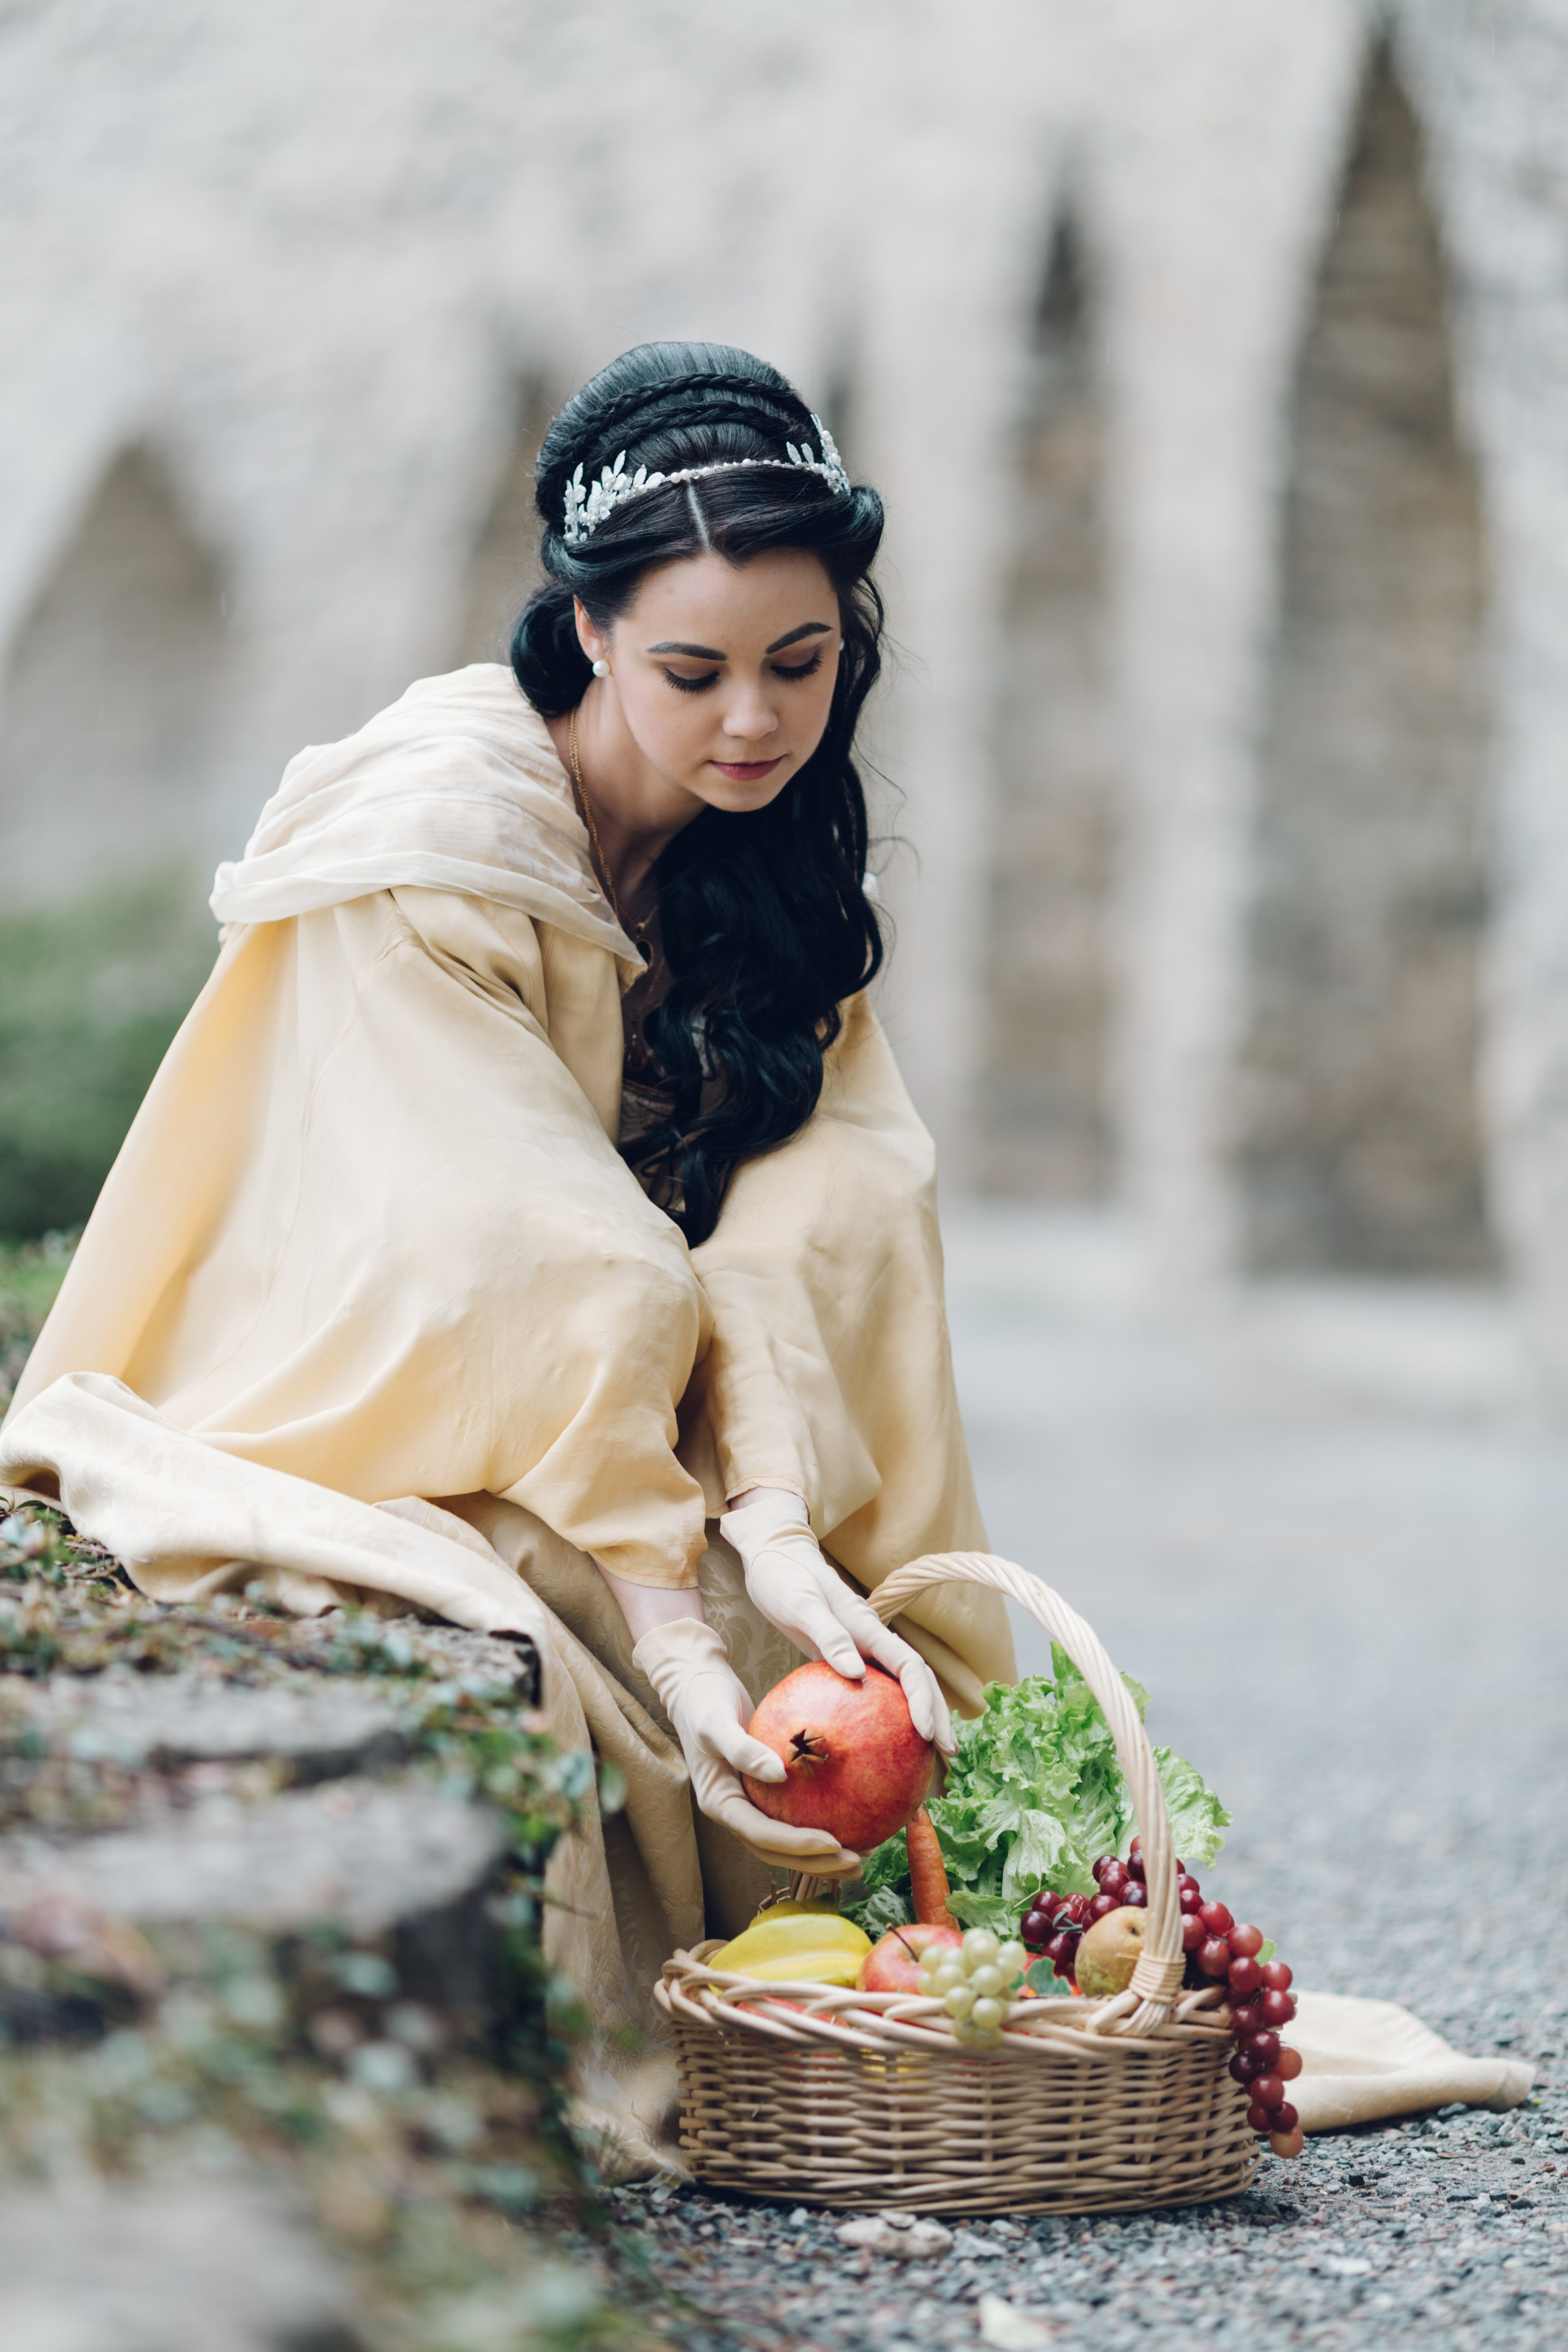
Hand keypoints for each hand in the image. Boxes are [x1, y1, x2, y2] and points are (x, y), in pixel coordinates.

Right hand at [631, 1616, 860, 1874]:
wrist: (695, 1685)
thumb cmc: (704, 1700)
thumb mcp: (716, 1721)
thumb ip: (743, 1749)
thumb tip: (779, 1774)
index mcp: (720, 1803)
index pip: (762, 1836)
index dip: (798, 1846)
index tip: (835, 1843)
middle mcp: (734, 1811)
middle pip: (777, 1851)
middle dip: (816, 1862)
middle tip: (857, 1861)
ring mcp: (747, 1803)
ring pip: (786, 1842)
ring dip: (821, 1854)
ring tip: (863, 1853)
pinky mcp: (761, 1791)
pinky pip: (791, 1815)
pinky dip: (819, 1821)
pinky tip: (854, 1815)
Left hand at [720, 1489, 954, 1752]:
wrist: (773, 1555)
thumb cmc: (785, 1578)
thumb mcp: (802, 1605)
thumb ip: (829, 1636)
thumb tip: (856, 1673)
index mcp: (867, 1627)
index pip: (910, 1666)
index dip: (924, 1699)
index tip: (929, 1733)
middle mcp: (871, 1638)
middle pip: (916, 1679)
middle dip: (937, 1714)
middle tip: (948, 1754)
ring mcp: (860, 1646)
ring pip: (899, 1683)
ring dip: (919, 1713)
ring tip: (928, 1752)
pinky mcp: (844, 1652)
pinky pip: (873, 1686)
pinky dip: (886, 1709)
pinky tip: (881, 1734)